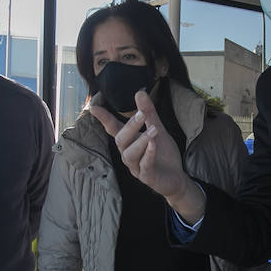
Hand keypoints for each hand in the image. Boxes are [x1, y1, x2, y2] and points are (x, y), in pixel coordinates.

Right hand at [90, 90, 204, 220]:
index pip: (113, 130)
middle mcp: (128, 154)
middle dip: (130, 127)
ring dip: (140, 141)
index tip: (94, 107)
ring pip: (129, 155)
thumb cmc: (163, 154)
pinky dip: (148, 155)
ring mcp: (136, 167)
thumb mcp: (157, 130)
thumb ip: (149, 114)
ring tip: (154, 130)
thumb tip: (139, 92)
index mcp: (129, 142)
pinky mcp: (147, 177)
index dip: (104, 119)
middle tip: (141, 114)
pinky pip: (144, 166)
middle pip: (121, 140)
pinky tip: (153, 145)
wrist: (176, 178)